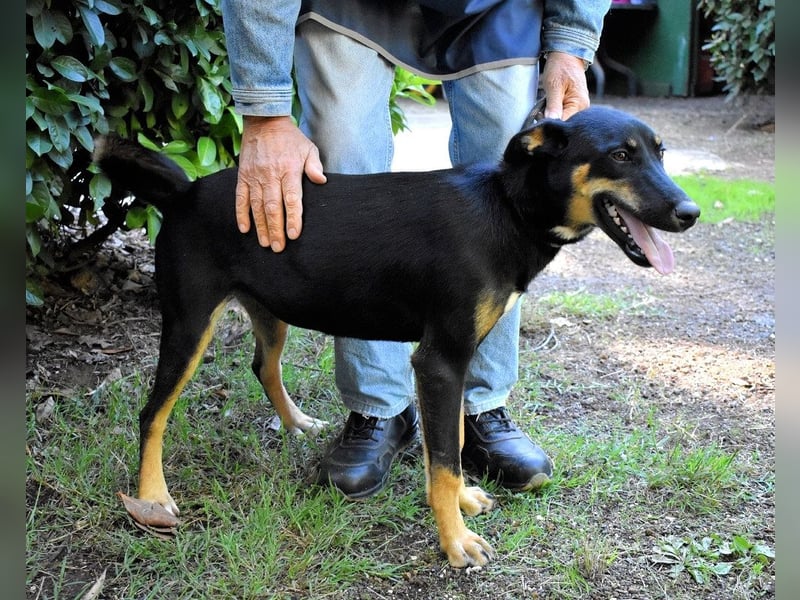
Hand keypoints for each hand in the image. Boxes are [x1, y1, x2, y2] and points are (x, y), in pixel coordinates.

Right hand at [236, 116, 326, 250]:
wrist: (264, 121)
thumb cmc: (290, 139)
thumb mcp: (308, 148)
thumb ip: (314, 166)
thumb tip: (322, 181)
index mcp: (289, 170)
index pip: (291, 198)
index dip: (292, 218)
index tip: (293, 234)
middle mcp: (270, 175)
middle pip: (273, 207)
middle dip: (275, 229)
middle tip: (278, 247)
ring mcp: (254, 176)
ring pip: (256, 206)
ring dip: (260, 226)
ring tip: (265, 243)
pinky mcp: (243, 176)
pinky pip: (240, 198)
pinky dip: (241, 214)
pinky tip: (245, 229)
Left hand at [540, 51, 590, 119]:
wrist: (566, 55)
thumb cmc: (560, 67)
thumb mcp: (554, 86)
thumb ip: (553, 106)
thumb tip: (551, 121)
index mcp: (579, 104)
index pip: (563, 122)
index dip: (550, 122)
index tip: (540, 116)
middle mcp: (582, 108)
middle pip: (564, 122)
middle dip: (551, 118)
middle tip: (542, 109)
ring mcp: (579, 107)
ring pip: (562, 118)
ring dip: (552, 114)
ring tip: (547, 103)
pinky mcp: (574, 105)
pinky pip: (563, 113)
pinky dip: (555, 110)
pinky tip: (551, 104)